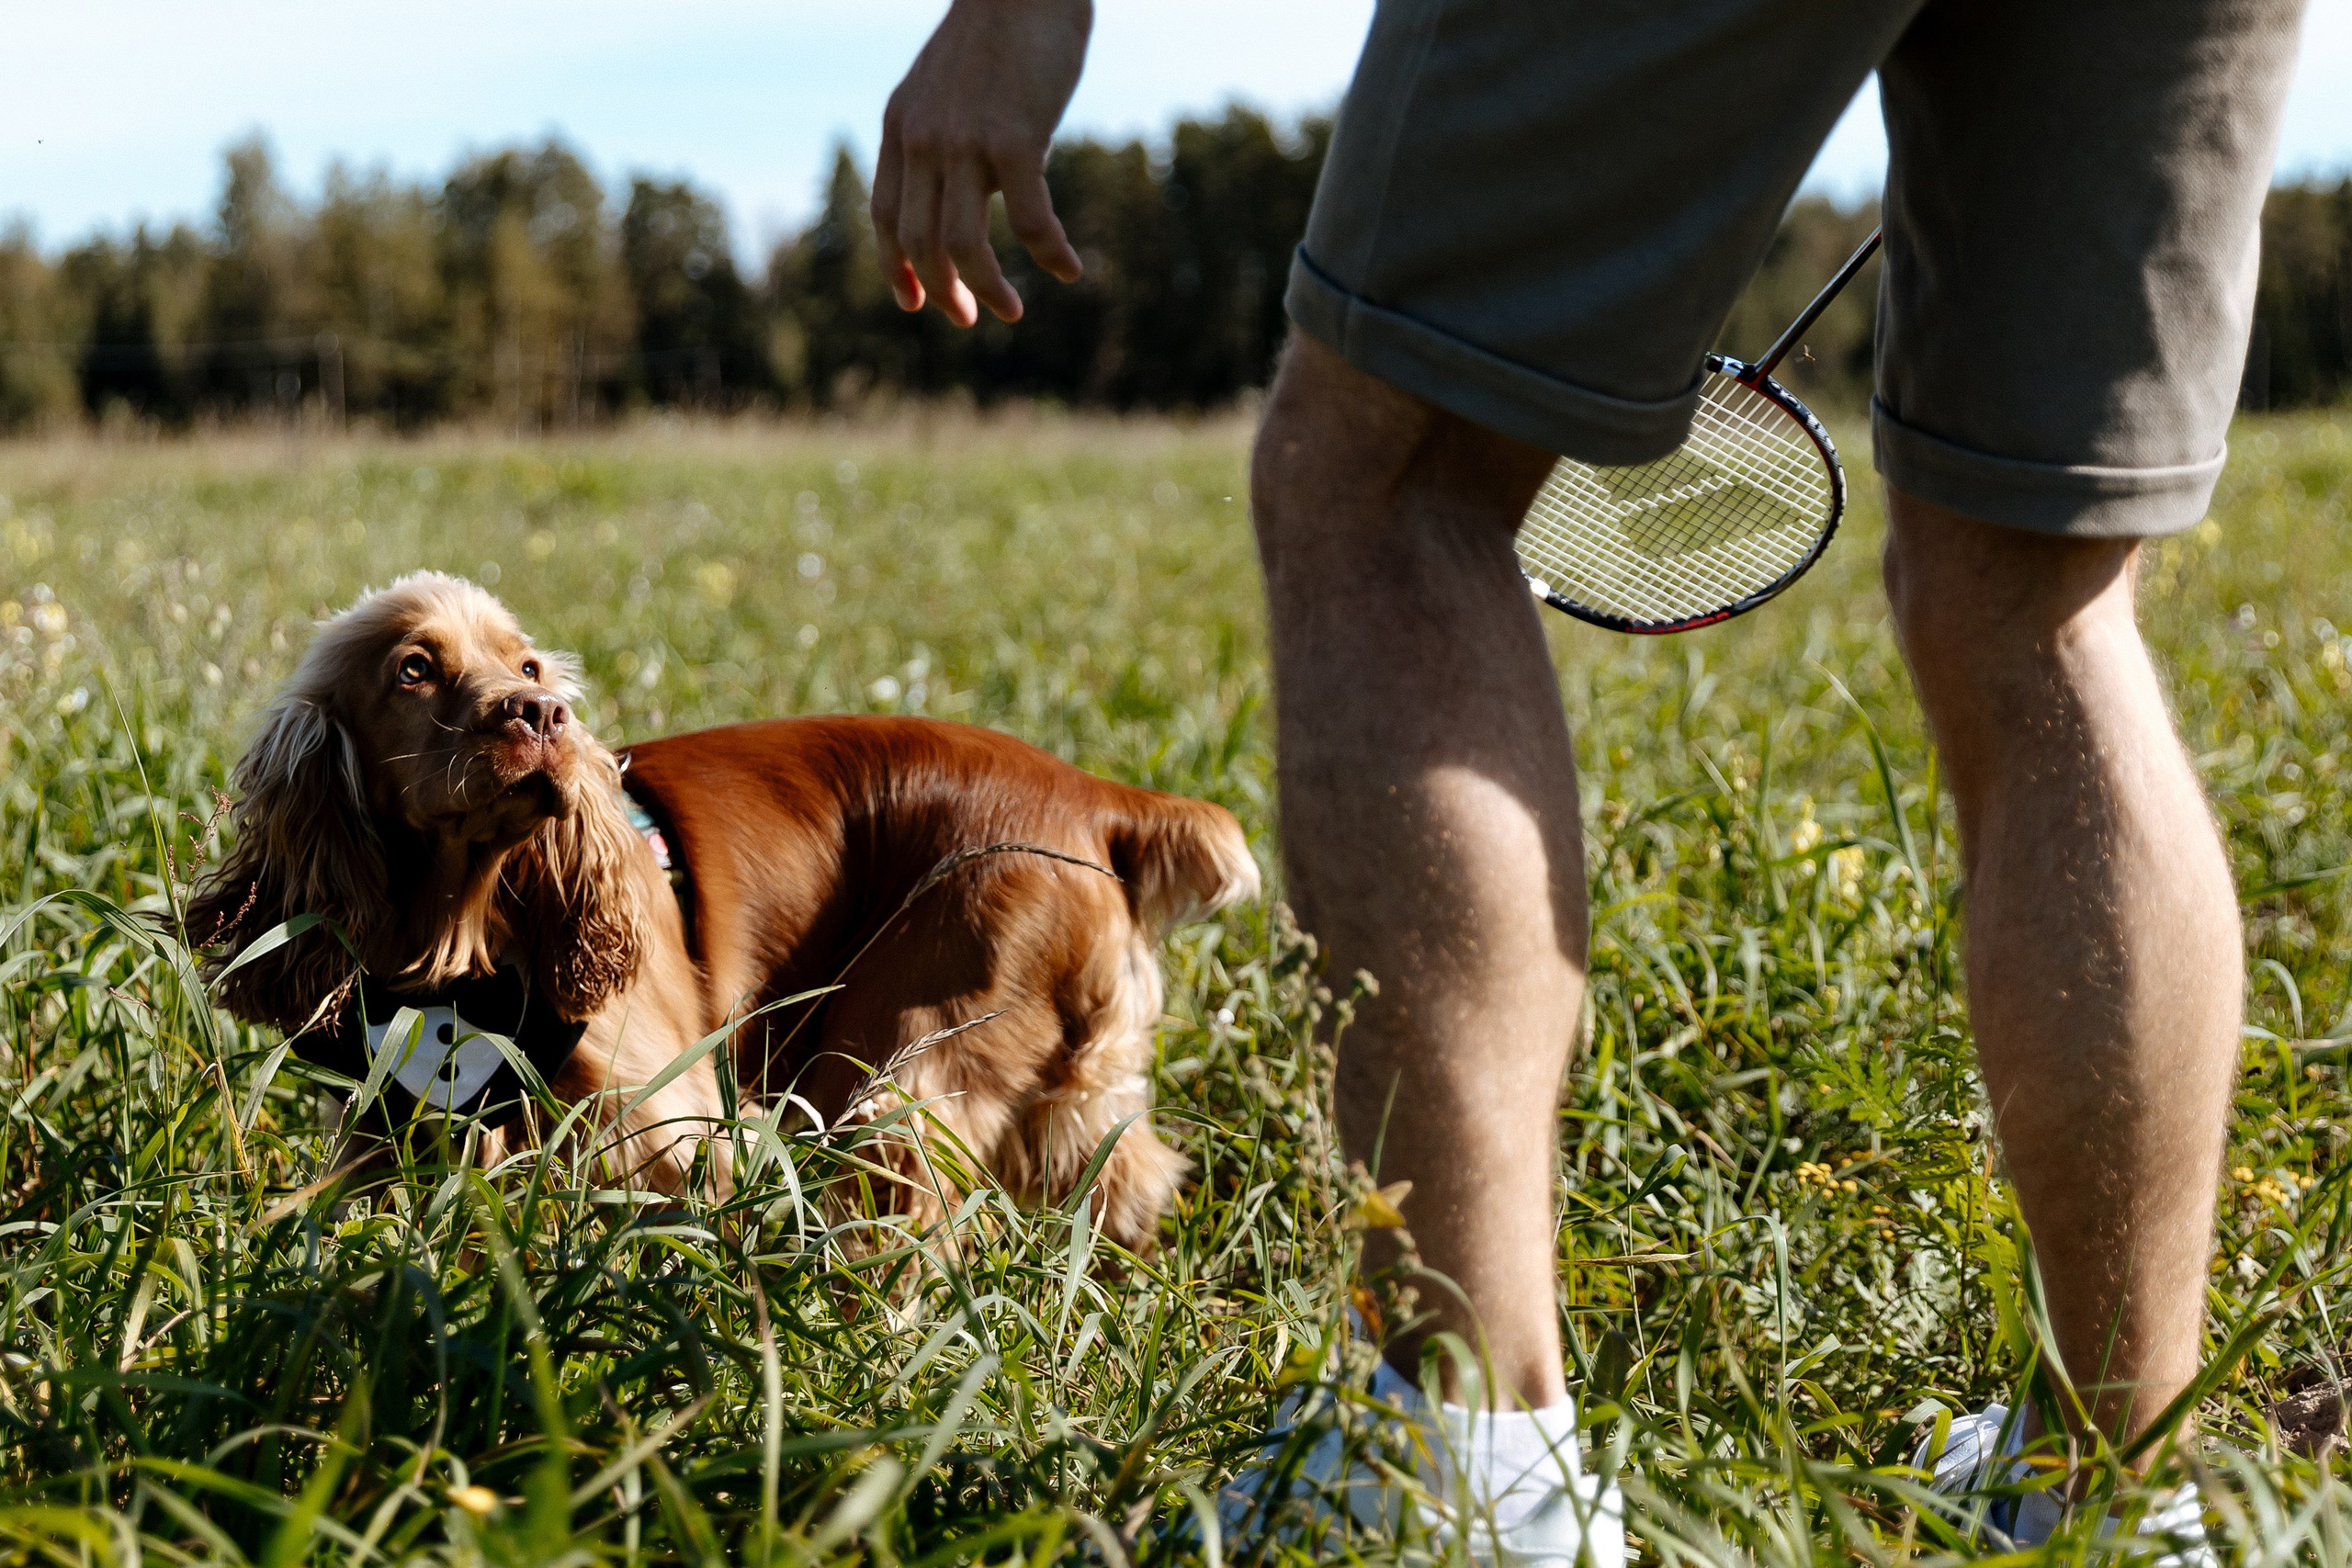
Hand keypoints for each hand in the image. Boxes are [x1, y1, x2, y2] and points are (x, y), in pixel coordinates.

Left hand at [873, 0, 1090, 326]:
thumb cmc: (1000, 29)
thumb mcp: (950, 84)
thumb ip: (946, 132)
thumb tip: (974, 185)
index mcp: (902, 126)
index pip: (885, 218)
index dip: (897, 269)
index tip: (916, 302)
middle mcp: (923, 139)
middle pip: (920, 243)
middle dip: (943, 293)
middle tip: (970, 318)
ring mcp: (965, 141)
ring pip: (964, 246)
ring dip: (988, 291)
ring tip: (1012, 311)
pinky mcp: (1016, 140)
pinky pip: (1029, 222)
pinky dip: (1050, 255)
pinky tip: (1070, 270)